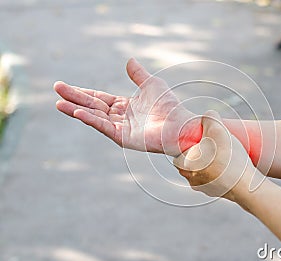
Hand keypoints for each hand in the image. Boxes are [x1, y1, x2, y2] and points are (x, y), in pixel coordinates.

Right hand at [54, 58, 201, 155]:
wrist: (180, 124)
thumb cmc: (169, 106)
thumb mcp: (151, 85)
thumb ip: (138, 74)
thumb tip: (129, 60)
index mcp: (124, 106)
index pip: (99, 99)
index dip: (83, 92)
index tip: (65, 86)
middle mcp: (119, 118)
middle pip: (92, 106)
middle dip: (74, 97)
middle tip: (57, 88)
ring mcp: (120, 128)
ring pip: (94, 117)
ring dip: (76, 109)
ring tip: (59, 102)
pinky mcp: (122, 137)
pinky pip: (103, 126)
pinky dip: (90, 119)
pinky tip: (77, 112)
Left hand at [174, 110, 256, 201]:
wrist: (245, 184)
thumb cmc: (228, 157)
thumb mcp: (218, 128)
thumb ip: (210, 117)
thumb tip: (208, 114)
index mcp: (184, 162)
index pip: (178, 151)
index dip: (189, 143)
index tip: (201, 139)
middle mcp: (189, 177)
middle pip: (188, 161)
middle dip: (197, 153)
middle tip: (210, 145)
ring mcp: (201, 188)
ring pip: (198, 171)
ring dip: (206, 164)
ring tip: (220, 155)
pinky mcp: (214, 193)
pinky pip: (210, 180)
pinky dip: (216, 174)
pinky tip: (227, 167)